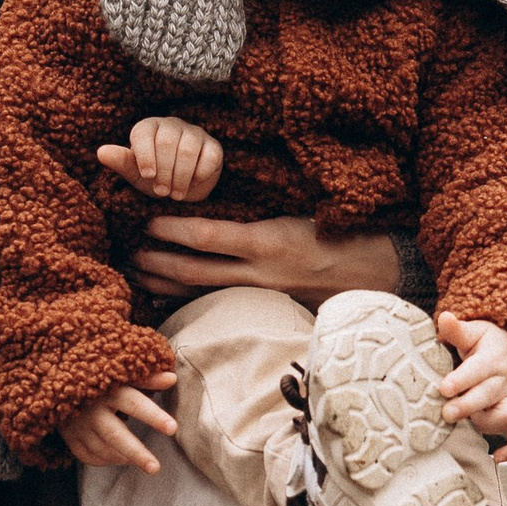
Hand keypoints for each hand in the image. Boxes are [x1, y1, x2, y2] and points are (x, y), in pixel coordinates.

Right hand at [59, 379, 179, 472]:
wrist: (57, 380)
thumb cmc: (99, 376)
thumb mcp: (121, 374)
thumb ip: (147, 378)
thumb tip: (172, 378)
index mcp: (109, 391)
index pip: (135, 404)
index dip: (153, 416)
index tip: (172, 428)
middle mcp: (92, 410)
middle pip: (116, 435)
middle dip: (137, 453)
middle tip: (155, 468)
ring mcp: (78, 425)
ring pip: (102, 449)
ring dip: (122, 458)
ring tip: (143, 463)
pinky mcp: (69, 436)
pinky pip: (86, 455)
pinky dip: (103, 460)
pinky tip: (119, 459)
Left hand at [98, 117, 224, 206]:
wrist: (181, 188)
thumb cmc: (154, 177)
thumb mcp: (135, 173)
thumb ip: (120, 162)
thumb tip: (101, 152)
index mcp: (148, 127)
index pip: (144, 133)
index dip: (145, 155)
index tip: (147, 176)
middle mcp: (171, 125)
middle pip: (167, 141)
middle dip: (164, 170)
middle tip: (161, 192)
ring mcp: (194, 133)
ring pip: (188, 149)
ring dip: (181, 176)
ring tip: (175, 194)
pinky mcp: (213, 146)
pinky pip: (210, 156)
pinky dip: (200, 173)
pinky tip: (193, 184)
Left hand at [127, 211, 403, 306]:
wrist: (377, 273)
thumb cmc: (342, 231)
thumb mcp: (301, 212)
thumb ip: (261, 213)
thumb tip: (218, 199)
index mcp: (269, 241)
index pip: (209, 237)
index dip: (173, 231)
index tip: (147, 221)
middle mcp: (261, 273)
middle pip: (196, 273)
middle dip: (158, 265)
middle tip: (130, 255)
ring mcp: (263, 295)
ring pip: (205, 295)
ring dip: (169, 286)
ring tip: (141, 276)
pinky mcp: (268, 307)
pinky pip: (223, 303)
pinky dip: (196, 301)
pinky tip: (173, 298)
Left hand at [439, 315, 506, 460]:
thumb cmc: (488, 343)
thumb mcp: (475, 331)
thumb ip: (457, 330)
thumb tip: (444, 318)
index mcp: (493, 359)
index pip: (478, 370)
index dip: (462, 379)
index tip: (444, 387)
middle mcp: (505, 381)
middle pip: (488, 396)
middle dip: (468, 406)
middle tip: (447, 413)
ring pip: (505, 417)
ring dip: (487, 423)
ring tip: (467, 423)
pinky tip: (497, 458)